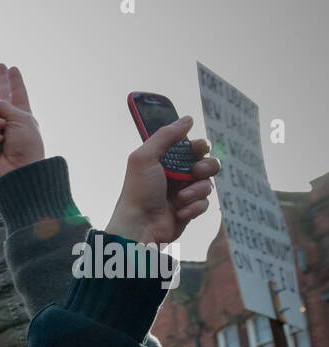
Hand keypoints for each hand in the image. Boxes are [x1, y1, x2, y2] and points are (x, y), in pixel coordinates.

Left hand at [106, 116, 219, 245]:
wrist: (139, 227)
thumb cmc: (138, 192)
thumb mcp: (145, 157)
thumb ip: (165, 136)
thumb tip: (188, 119)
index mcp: (165, 162)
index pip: (192, 148)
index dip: (199, 147)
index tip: (197, 149)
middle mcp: (176, 176)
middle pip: (207, 163)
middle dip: (206, 166)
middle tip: (195, 172)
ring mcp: (183, 194)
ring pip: (208, 184)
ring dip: (197, 190)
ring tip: (181, 198)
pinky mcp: (188, 211)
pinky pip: (204, 204)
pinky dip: (194, 207)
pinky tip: (180, 212)